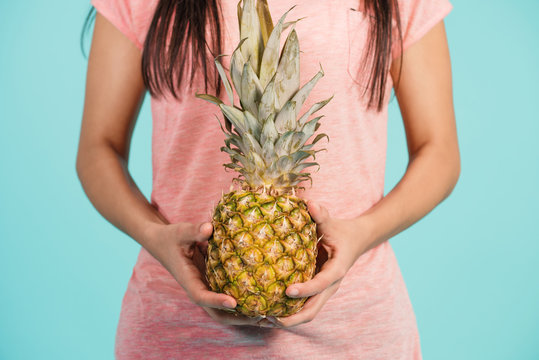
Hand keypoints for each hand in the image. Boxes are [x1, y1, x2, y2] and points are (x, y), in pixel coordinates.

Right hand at [144, 222, 261, 325]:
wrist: (164, 244)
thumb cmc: (172, 237)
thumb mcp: (181, 232)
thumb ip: (194, 231)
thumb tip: (210, 228)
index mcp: (188, 279)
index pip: (201, 296)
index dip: (216, 301)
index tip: (233, 302)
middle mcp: (199, 288)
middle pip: (216, 313)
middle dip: (237, 318)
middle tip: (261, 317)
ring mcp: (208, 288)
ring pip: (225, 309)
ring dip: (244, 315)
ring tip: (269, 317)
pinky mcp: (215, 283)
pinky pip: (230, 296)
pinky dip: (244, 302)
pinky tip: (265, 300)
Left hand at [262, 201, 369, 327]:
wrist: (356, 240)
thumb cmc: (341, 230)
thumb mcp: (332, 222)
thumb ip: (321, 214)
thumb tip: (310, 203)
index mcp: (336, 269)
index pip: (320, 284)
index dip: (305, 289)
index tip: (288, 291)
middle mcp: (330, 285)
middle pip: (313, 309)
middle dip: (293, 317)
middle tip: (270, 318)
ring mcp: (323, 291)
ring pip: (308, 312)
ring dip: (288, 319)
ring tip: (264, 319)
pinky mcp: (317, 291)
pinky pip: (303, 306)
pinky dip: (289, 312)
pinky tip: (269, 311)